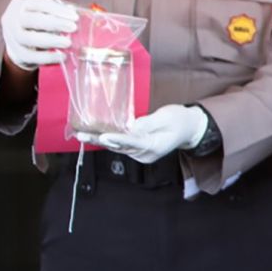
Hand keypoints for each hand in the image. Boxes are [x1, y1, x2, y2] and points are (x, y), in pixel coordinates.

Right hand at [1, 0, 76, 70]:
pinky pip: (31, 56)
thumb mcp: (43, 11)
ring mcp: (12, 36)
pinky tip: (62, 56)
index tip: (75, 17)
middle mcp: (13, 18)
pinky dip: (47, 57)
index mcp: (21, 4)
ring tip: (68, 43)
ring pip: (29, 39)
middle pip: (33, 20)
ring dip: (51, 41)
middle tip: (73, 28)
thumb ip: (57, 12)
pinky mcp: (16, 53)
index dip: (58, 10)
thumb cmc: (36, 21)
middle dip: (55, 24)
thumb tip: (74, 13)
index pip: (39, 4)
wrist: (18, 40)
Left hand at [83, 104, 208, 163]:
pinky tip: (94, 135)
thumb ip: (148, 122)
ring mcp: (142, 155)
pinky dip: (109, 141)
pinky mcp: (139, 151)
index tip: (103, 136)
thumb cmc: (180, 119)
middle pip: (120, 147)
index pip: (133, 142)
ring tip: (83, 134)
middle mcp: (146, 154)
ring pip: (118, 148)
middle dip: (101, 140)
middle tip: (82, 135)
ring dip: (100, 141)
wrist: (189, 128)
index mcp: (155, 146)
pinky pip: (121, 147)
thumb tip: (131, 126)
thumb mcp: (167, 116)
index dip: (117, 138)